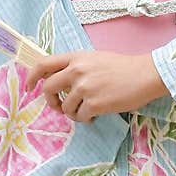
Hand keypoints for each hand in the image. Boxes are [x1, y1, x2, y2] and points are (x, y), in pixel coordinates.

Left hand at [23, 50, 169, 122]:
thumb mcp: (95, 58)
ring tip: (86, 109)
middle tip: (58, 106)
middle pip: (48, 88)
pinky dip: (86, 118)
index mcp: (76, 57)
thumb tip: (59, 81)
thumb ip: (76, 66)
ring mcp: (84, 88)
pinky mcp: (94, 104)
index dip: (32, 77)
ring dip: (73, 112)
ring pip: (65, 107)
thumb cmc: (123, 67)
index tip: (30, 87)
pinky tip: (96, 114)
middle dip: (50, 101)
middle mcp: (76, 71)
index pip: (43, 64)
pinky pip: (80, 117)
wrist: (146, 74)